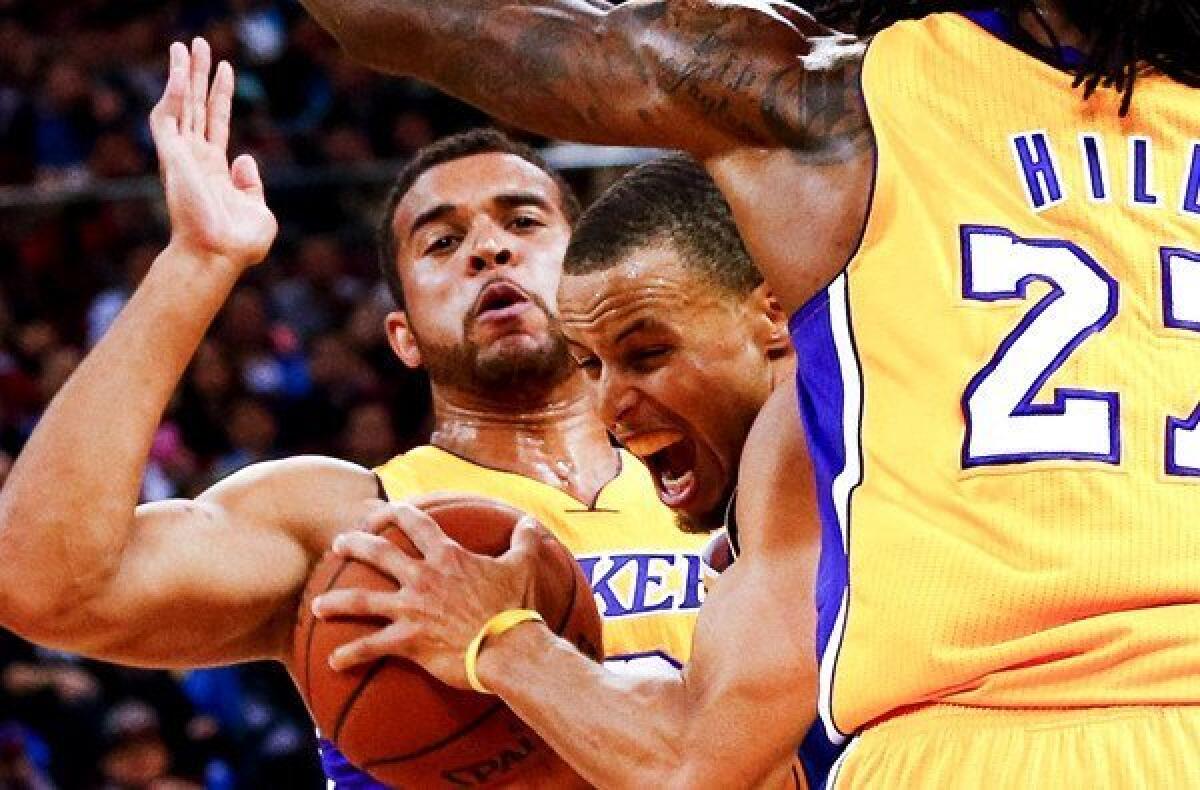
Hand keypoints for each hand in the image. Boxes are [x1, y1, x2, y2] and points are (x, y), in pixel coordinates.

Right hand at [150, 39, 276, 270]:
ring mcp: (183, 156)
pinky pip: (168, 117)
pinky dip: (174, 93)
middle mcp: (195, 159)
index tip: (225, 69)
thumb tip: (244, 159)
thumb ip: (251, 185)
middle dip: (198, 74)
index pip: (217, 123)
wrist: (218, 255)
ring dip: (182, 74)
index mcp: (216, 171)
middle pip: (196, 106)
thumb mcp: (258, 211)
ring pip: (180, 105)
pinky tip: (182, 71)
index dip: (220, 95)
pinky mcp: (173, 157)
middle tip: (198, 44)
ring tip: (186, 45)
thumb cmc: (238, 243)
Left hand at [311, 502, 543, 688]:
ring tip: (317, 605)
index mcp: (447, 556)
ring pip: (362, 600)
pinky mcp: (408, 640)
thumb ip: (524, 541)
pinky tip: (334, 661)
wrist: (508, 648)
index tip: (382, 512)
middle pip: (378, 553)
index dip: (396, 513)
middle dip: (353, 545)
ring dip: (336, 601)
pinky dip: (351, 654)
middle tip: (337, 544)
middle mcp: (423, 577)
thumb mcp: (523, 567)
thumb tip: (532, 522)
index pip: (416, 524)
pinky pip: (371, 646)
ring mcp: (411, 608)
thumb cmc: (516, 608)